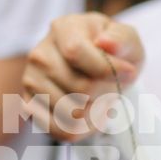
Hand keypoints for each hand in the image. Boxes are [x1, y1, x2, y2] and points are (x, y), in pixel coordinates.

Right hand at [21, 13, 143, 141]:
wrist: (100, 72)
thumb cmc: (115, 54)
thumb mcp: (128, 41)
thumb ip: (122, 39)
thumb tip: (106, 43)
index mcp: (63, 29)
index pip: (75, 52)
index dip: (106, 69)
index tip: (129, 73)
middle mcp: (40, 54)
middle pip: (80, 87)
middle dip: (107, 93)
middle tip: (115, 87)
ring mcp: (31, 81)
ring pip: (72, 113)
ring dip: (97, 112)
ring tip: (102, 99)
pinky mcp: (31, 106)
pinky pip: (60, 130)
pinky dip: (83, 129)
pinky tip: (90, 114)